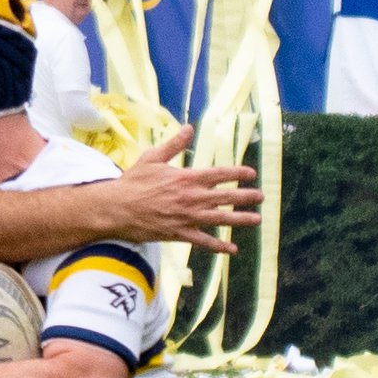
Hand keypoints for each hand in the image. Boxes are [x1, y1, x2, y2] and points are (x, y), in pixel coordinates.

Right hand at [116, 124, 260, 254]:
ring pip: (221, 219)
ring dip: (241, 219)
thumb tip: (188, 128)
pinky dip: (219, 246)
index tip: (251, 174)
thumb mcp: (153, 158)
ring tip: (256, 220)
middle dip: (246, 196)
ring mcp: (187, 217)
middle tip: (261, 197)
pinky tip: (232, 249)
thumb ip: (174, 144)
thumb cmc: (132, 182)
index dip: (239, 173)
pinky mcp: (179, 233)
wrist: (116, 208)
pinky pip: (204, 241)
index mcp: (187, 177)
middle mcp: (192, 197)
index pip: (221, 174)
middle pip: (227, 196)